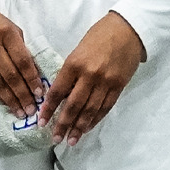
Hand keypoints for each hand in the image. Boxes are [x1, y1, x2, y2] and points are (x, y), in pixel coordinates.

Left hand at [40, 12, 145, 146]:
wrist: (128, 29)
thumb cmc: (99, 36)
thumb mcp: (78, 49)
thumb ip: (70, 71)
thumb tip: (61, 94)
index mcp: (74, 64)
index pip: (58, 92)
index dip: (49, 109)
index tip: (41, 122)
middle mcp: (89, 75)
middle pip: (73, 106)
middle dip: (63, 124)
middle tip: (55, 139)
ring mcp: (105, 82)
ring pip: (90, 110)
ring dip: (79, 127)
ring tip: (71, 140)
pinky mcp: (118, 86)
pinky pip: (105, 107)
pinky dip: (95, 119)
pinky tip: (87, 128)